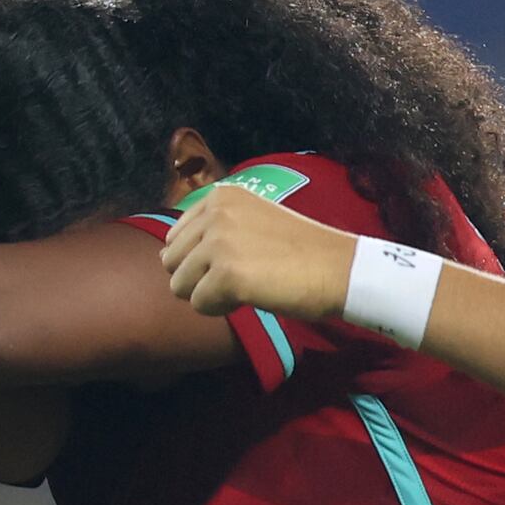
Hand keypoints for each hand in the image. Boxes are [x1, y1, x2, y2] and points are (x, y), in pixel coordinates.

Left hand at [159, 175, 355, 322]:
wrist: (338, 268)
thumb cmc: (300, 251)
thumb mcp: (252, 221)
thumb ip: (212, 229)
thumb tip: (166, 257)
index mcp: (220, 195)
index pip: (175, 237)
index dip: (201, 259)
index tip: (238, 259)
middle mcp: (215, 211)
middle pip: (172, 262)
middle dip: (199, 277)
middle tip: (240, 276)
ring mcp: (219, 241)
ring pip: (180, 285)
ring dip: (208, 294)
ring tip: (246, 285)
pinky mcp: (227, 274)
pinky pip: (199, 304)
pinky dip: (220, 309)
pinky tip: (250, 297)